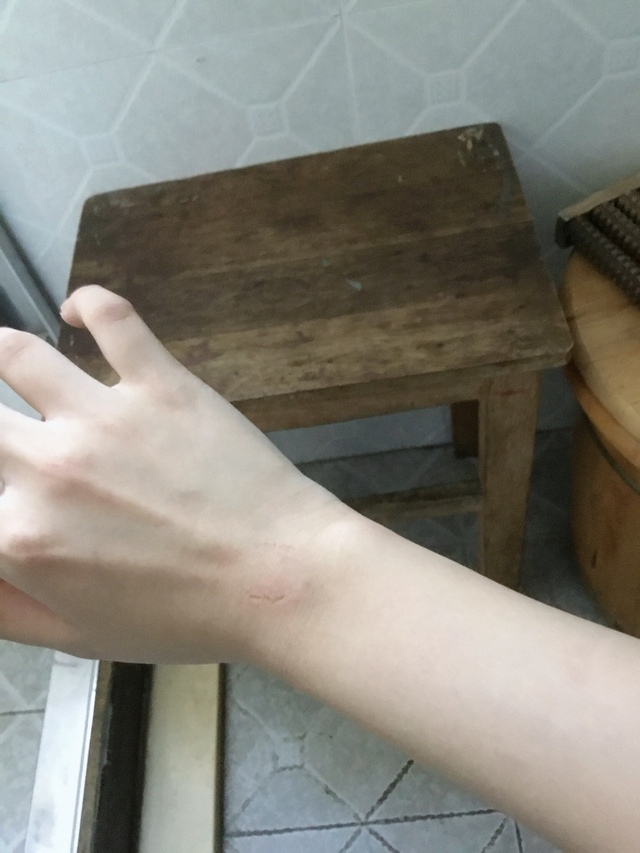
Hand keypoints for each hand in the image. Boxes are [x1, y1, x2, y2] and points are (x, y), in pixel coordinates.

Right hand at [0, 286, 343, 662]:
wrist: (279, 579)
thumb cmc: (188, 617)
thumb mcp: (80, 638)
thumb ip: (6, 608)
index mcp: (21, 537)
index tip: (13, 496)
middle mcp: (48, 468)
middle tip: (6, 431)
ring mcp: (104, 417)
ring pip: (15, 355)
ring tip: (1, 354)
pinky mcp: (160, 384)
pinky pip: (112, 319)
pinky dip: (88, 304)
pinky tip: (76, 312)